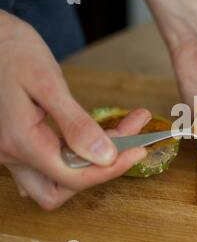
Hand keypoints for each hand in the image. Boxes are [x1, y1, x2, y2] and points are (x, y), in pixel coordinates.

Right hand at [0, 12, 150, 209]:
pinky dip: (72, 157)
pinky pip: (45, 164)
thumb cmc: (12, 50)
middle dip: (96, 174)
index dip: (110, 168)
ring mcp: (9, 151)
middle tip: (127, 145)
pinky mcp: (15, 142)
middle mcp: (11, 154)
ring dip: (87, 165)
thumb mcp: (48, 83)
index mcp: (20, 141)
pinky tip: (91, 138)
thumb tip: (105, 156)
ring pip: (52, 180)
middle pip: (58, 191)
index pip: (73, 176)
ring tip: (119, 132)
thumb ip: (75, 124)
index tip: (138, 151)